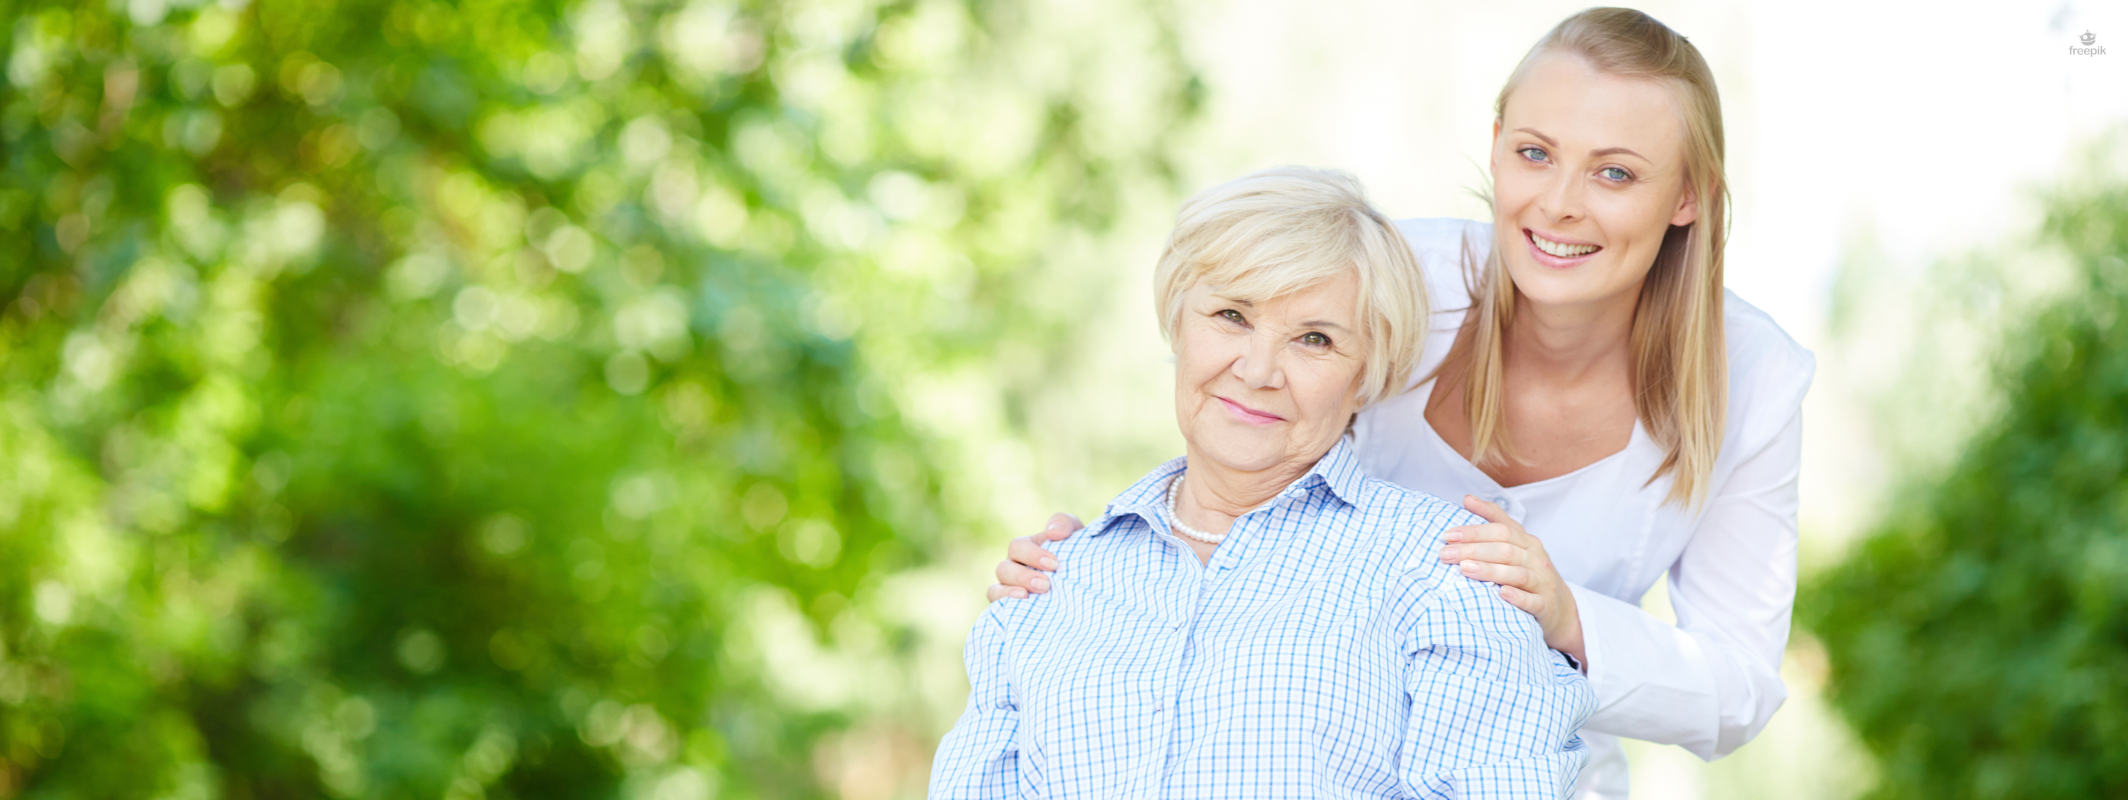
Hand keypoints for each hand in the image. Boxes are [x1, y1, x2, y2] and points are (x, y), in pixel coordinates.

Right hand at [984, 512, 1081, 601]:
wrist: (1087, 581)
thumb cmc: (1078, 554)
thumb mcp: (1075, 533)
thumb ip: (1064, 523)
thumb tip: (1052, 531)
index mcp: (1025, 548)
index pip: (1017, 547)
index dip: (1032, 555)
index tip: (1055, 564)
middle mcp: (1013, 567)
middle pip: (1004, 569)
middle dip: (1023, 577)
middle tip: (1046, 584)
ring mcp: (1009, 589)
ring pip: (996, 589)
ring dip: (1011, 593)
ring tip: (1032, 597)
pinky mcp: (1010, 607)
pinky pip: (997, 605)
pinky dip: (1005, 604)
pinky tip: (1023, 605)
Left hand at [1439, 495, 1586, 666]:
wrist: (1560, 607)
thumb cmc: (1530, 571)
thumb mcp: (1517, 544)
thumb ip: (1494, 520)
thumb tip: (1467, 498)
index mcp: (1527, 542)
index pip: (1501, 530)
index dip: (1474, 531)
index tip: (1447, 535)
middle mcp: (1536, 558)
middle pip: (1505, 550)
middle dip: (1473, 550)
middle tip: (1445, 554)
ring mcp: (1542, 582)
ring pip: (1517, 574)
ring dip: (1489, 570)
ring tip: (1464, 569)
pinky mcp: (1546, 605)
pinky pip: (1532, 601)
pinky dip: (1517, 597)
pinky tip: (1501, 594)